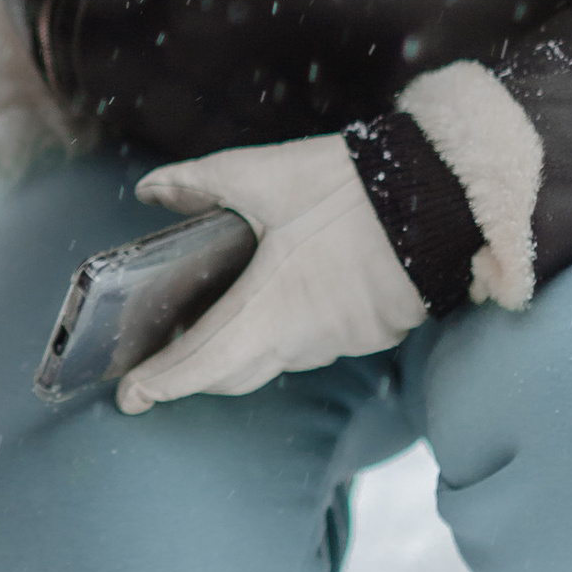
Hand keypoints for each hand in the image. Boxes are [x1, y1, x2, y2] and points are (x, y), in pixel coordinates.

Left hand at [115, 131, 424, 406]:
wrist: (441, 198)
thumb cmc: (349, 190)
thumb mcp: (262, 175)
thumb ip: (198, 184)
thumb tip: (149, 190)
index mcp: (267, 312)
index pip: (199, 368)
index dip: (159, 384)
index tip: (130, 395)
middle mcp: (299, 341)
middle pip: (230, 373)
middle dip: (191, 371)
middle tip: (157, 357)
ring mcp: (337, 342)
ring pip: (271, 360)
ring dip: (236, 350)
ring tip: (203, 322)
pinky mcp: (367, 331)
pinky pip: (308, 344)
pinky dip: (278, 332)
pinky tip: (267, 300)